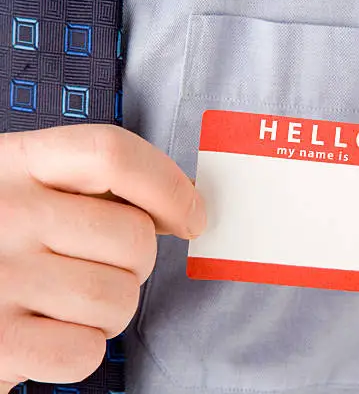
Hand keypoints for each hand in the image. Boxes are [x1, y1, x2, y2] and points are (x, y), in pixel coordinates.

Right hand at [0, 125, 205, 391]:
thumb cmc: (1, 243)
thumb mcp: (29, 193)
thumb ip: (93, 189)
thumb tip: (181, 207)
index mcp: (16, 163)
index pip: (112, 153)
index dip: (169, 186)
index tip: (192, 218)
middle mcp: (2, 212)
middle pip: (132, 238)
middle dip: (135, 265)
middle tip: (98, 269)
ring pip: (117, 298)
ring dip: (109, 311)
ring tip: (67, 304)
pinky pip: (85, 351)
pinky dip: (79, 350)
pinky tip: (46, 335)